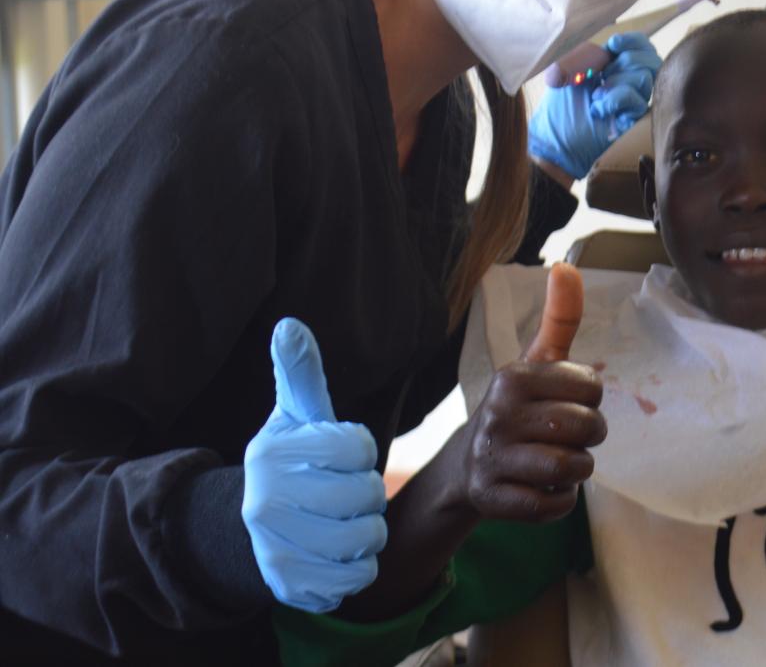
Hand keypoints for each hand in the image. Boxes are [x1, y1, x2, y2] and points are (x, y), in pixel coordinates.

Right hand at [242, 318, 387, 612]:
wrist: (250, 529)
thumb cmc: (292, 461)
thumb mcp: (295, 415)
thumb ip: (300, 373)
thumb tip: (289, 324)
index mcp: (274, 452)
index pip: (359, 447)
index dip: (360, 452)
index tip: (340, 455)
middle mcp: (267, 501)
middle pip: (367, 494)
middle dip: (368, 493)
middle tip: (347, 494)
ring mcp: (275, 547)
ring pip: (366, 538)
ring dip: (369, 532)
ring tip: (347, 523)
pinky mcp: (289, 586)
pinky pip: (356, 580)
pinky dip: (358, 569)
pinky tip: (338, 555)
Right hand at [454, 263, 606, 520]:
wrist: (468, 465)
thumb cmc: (519, 407)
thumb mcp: (537, 362)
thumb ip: (560, 318)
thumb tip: (567, 266)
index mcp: (514, 377)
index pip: (592, 388)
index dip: (591, 400)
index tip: (568, 402)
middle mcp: (499, 415)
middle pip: (587, 429)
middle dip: (589, 437)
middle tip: (567, 436)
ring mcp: (494, 459)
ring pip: (572, 468)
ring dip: (577, 469)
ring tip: (558, 460)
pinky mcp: (494, 500)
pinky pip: (555, 504)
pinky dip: (561, 500)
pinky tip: (544, 487)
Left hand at [528, 32, 661, 179]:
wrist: (555, 140)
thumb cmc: (559, 108)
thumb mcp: (569, 71)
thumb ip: (589, 55)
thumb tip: (608, 50)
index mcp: (615, 66)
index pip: (642, 47)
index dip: (634, 41)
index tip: (613, 45)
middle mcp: (629, 82)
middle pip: (652, 60)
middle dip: (628, 60)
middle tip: (604, 74)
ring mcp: (632, 102)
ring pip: (645, 79)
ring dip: (617, 82)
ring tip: (596, 96)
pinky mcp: (632, 119)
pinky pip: (636, 100)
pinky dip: (614, 100)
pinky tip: (598, 109)